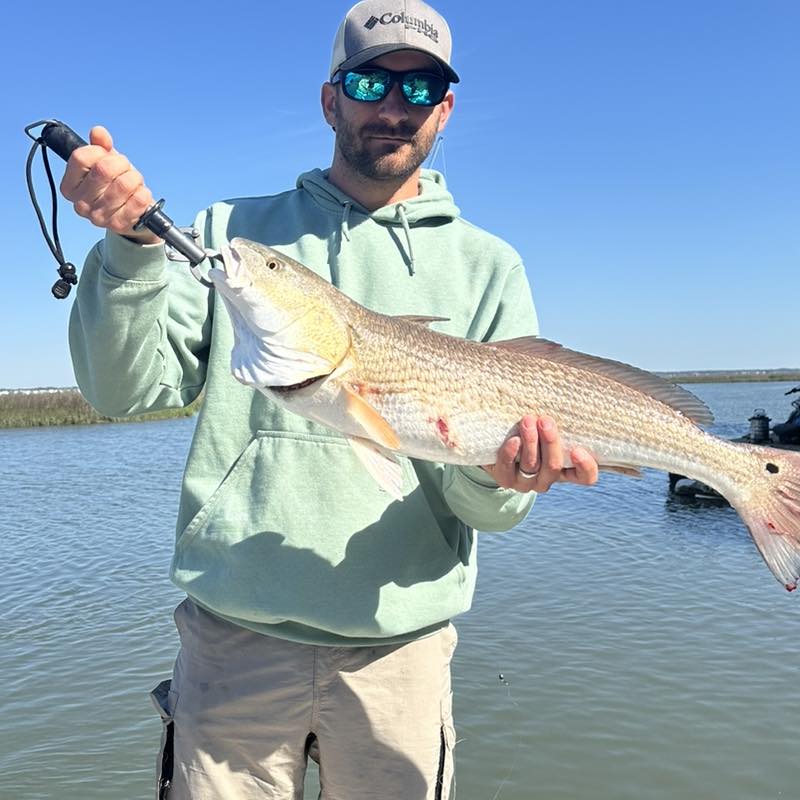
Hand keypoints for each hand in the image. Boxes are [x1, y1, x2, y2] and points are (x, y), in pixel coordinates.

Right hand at [60, 126, 159, 243]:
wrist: (132, 217)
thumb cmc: (115, 186)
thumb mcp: (106, 163)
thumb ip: (100, 146)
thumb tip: (98, 132)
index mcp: (69, 186)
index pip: (81, 157)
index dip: (99, 151)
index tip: (107, 157)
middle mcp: (80, 204)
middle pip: (104, 169)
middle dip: (122, 164)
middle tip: (126, 169)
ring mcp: (98, 217)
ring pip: (124, 184)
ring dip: (135, 178)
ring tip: (134, 182)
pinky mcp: (119, 225)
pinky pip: (138, 200)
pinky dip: (144, 193)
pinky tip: (140, 195)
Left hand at [482, 415, 598, 491]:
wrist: (499, 444)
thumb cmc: (533, 429)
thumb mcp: (548, 427)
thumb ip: (559, 418)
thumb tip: (569, 383)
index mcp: (566, 470)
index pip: (586, 477)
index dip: (585, 466)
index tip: (577, 449)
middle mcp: (547, 479)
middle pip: (554, 467)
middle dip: (550, 442)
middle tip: (545, 420)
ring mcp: (526, 483)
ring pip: (532, 465)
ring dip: (531, 441)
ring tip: (528, 420)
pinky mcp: (505, 480)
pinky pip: (508, 469)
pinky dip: (511, 453)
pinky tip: (513, 440)